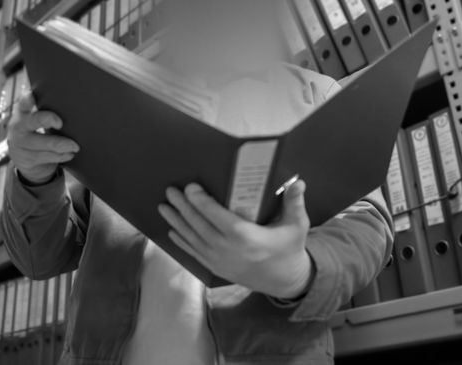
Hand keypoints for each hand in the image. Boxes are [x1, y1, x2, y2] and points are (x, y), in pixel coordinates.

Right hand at [8, 95, 79, 183]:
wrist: (23, 158)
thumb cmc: (35, 132)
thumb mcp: (34, 120)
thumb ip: (45, 111)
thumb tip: (73, 104)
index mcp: (22, 112)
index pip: (23, 102)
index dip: (29, 98)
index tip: (37, 96)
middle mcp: (19, 126)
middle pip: (36, 120)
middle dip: (49, 119)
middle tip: (60, 123)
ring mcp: (21, 144)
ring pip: (47, 143)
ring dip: (65, 144)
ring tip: (75, 146)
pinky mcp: (27, 159)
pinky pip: (50, 157)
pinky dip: (62, 155)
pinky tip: (69, 154)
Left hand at [159, 180, 312, 298]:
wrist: (284, 280)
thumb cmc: (289, 248)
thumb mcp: (296, 226)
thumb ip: (294, 203)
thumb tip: (298, 181)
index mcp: (246, 237)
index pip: (217, 217)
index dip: (201, 202)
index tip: (190, 187)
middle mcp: (228, 249)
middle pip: (200, 226)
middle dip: (183, 207)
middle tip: (170, 191)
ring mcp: (220, 261)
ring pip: (193, 239)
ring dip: (177, 222)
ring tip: (163, 207)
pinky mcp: (217, 268)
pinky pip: (195, 253)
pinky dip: (182, 242)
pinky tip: (172, 231)